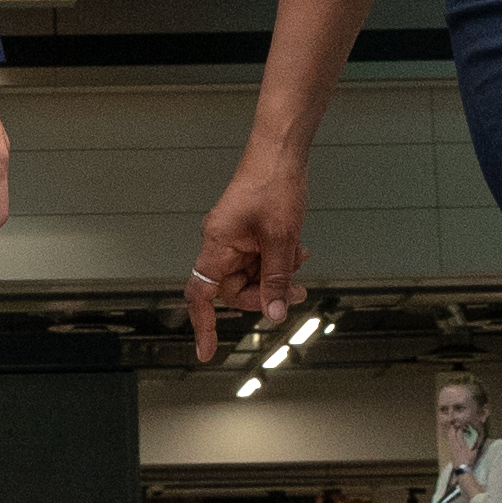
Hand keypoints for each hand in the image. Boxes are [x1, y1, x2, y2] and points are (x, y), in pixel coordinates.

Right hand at [186, 147, 304, 363]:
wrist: (282, 150)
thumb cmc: (273, 184)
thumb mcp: (281, 240)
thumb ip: (276, 280)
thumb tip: (275, 312)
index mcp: (217, 246)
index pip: (201, 296)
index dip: (203, 326)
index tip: (207, 352)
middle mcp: (220, 243)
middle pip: (235, 288)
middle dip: (266, 293)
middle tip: (295, 292)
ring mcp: (234, 236)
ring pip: (252, 273)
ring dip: (277, 273)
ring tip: (300, 259)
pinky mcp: (248, 229)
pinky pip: (260, 257)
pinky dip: (279, 259)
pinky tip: (298, 249)